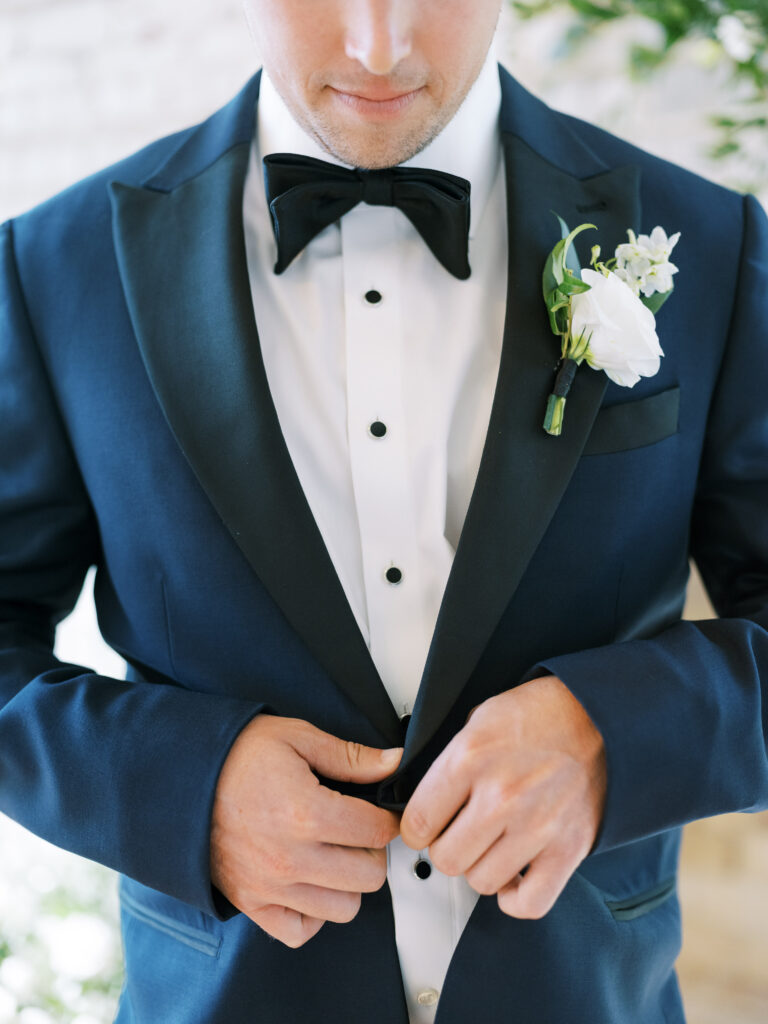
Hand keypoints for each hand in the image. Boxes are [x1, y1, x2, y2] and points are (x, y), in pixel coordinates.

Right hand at [211, 714, 401, 946]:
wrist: (179, 776)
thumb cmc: (237, 754)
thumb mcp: (297, 738)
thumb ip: (350, 756)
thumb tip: (393, 764)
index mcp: (306, 812)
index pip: (377, 831)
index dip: (386, 817)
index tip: (380, 811)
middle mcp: (290, 857)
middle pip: (369, 875)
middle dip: (372, 850)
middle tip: (358, 831)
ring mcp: (270, 886)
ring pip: (344, 908)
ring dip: (348, 883)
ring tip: (334, 854)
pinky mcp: (251, 902)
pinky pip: (299, 931)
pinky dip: (313, 914)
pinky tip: (311, 882)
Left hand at [400, 675, 605, 918]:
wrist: (598, 716)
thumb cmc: (540, 715)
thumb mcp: (479, 719)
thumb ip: (448, 761)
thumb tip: (422, 799)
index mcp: (471, 758)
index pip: (417, 823)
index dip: (417, 829)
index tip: (426, 827)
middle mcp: (501, 795)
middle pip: (446, 859)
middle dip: (447, 848)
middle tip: (460, 833)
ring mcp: (536, 826)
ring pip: (481, 882)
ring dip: (481, 867)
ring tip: (491, 845)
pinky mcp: (568, 849)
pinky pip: (530, 903)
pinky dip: (516, 898)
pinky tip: (513, 874)